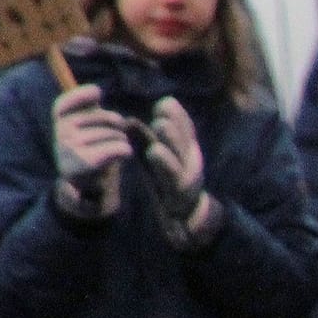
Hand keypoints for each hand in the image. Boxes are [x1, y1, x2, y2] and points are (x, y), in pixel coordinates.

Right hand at [52, 85, 130, 218]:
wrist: (91, 191)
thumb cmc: (95, 155)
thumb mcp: (90, 131)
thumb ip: (90, 112)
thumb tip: (96, 90)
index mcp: (59, 126)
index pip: (63, 104)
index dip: (81, 95)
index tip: (98, 93)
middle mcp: (60, 135)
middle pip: (98, 116)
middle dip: (116, 123)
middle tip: (119, 134)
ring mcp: (70, 149)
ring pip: (111, 133)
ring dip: (122, 139)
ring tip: (118, 149)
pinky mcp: (84, 162)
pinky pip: (115, 147)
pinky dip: (125, 150)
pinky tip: (124, 155)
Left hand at [144, 96, 222, 250]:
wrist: (183, 215)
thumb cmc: (166, 182)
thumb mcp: (156, 160)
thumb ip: (144, 142)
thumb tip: (127, 121)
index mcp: (186, 151)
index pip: (186, 129)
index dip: (178, 116)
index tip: (165, 103)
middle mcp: (191, 162)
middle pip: (184, 138)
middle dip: (175, 122)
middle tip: (163, 107)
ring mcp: (187, 177)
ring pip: (179, 154)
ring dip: (172, 138)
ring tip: (161, 124)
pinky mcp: (179, 192)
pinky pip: (172, 175)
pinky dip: (165, 162)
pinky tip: (154, 151)